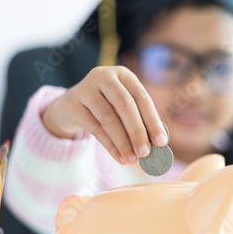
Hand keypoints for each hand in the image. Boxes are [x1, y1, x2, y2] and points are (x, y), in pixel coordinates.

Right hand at [42, 66, 167, 164]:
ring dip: (123, 142)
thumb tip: (157, 143)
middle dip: (137, 132)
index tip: (161, 142)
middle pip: (125, 105)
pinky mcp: (73, 104)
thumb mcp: (121, 106)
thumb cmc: (106, 106)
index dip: (152, 120)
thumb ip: (138, 119)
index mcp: (123, 74)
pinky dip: (110, 146)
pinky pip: (95, 129)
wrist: (71, 105)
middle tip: (146, 153)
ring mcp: (86, 88)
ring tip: (132, 160)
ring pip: (109, 118)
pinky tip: (119, 158)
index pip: (141, 97)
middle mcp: (104, 76)